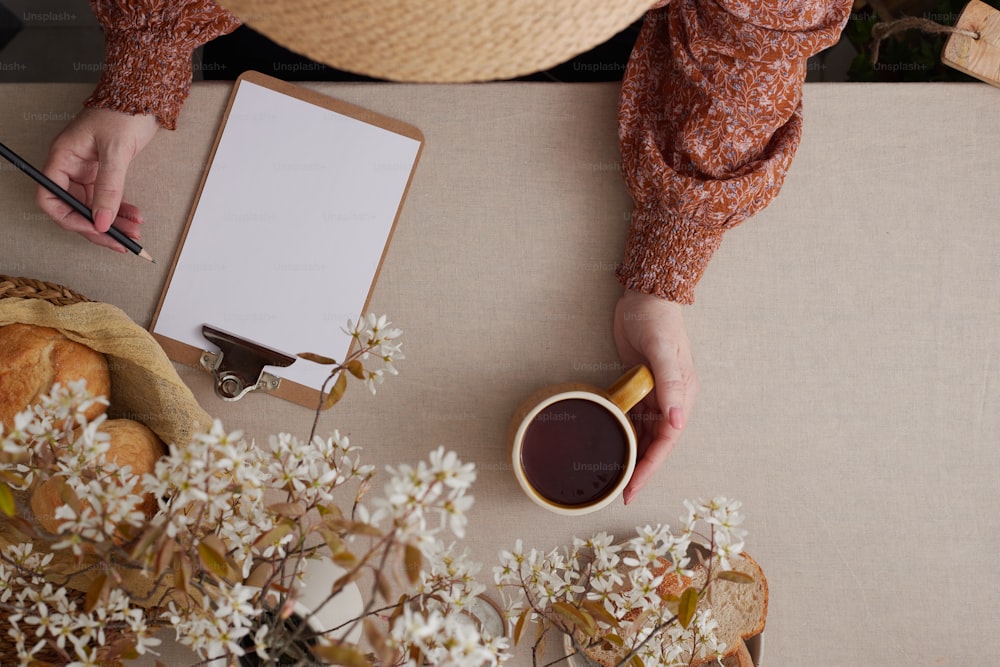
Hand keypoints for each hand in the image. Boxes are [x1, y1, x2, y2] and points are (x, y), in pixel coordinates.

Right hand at [36, 107, 158, 251]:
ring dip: (114, 223)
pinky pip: (108, 199)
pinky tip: (135, 217)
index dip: (70, 218)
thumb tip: (101, 221)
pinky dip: (121, 211)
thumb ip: (109, 188)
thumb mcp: (116, 151)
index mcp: (63, 157)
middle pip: (75, 208)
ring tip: (135, 233)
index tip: (95, 230)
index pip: (51, 198)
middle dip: (99, 227)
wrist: (144, 96)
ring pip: (95, 207)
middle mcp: (71, 166)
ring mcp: (88, 171)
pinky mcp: (105, 172)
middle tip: (123, 242)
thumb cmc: (123, 112)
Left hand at [613, 289, 698, 503]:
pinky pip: (633, 419)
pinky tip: (612, 448)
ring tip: (616, 479)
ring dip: (633, 456)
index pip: (667, 441)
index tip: (634, 487)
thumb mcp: (662, 350)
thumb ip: (669, 384)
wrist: (644, 296)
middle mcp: (671, 400)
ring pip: (644, 435)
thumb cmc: (656, 319)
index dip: (651, 467)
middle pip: (656, 444)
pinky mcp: (638, 386)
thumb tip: (676, 422)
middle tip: (622, 494)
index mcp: (683, 395)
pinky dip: (624, 434)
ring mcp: (654, 394)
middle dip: (642, 470)